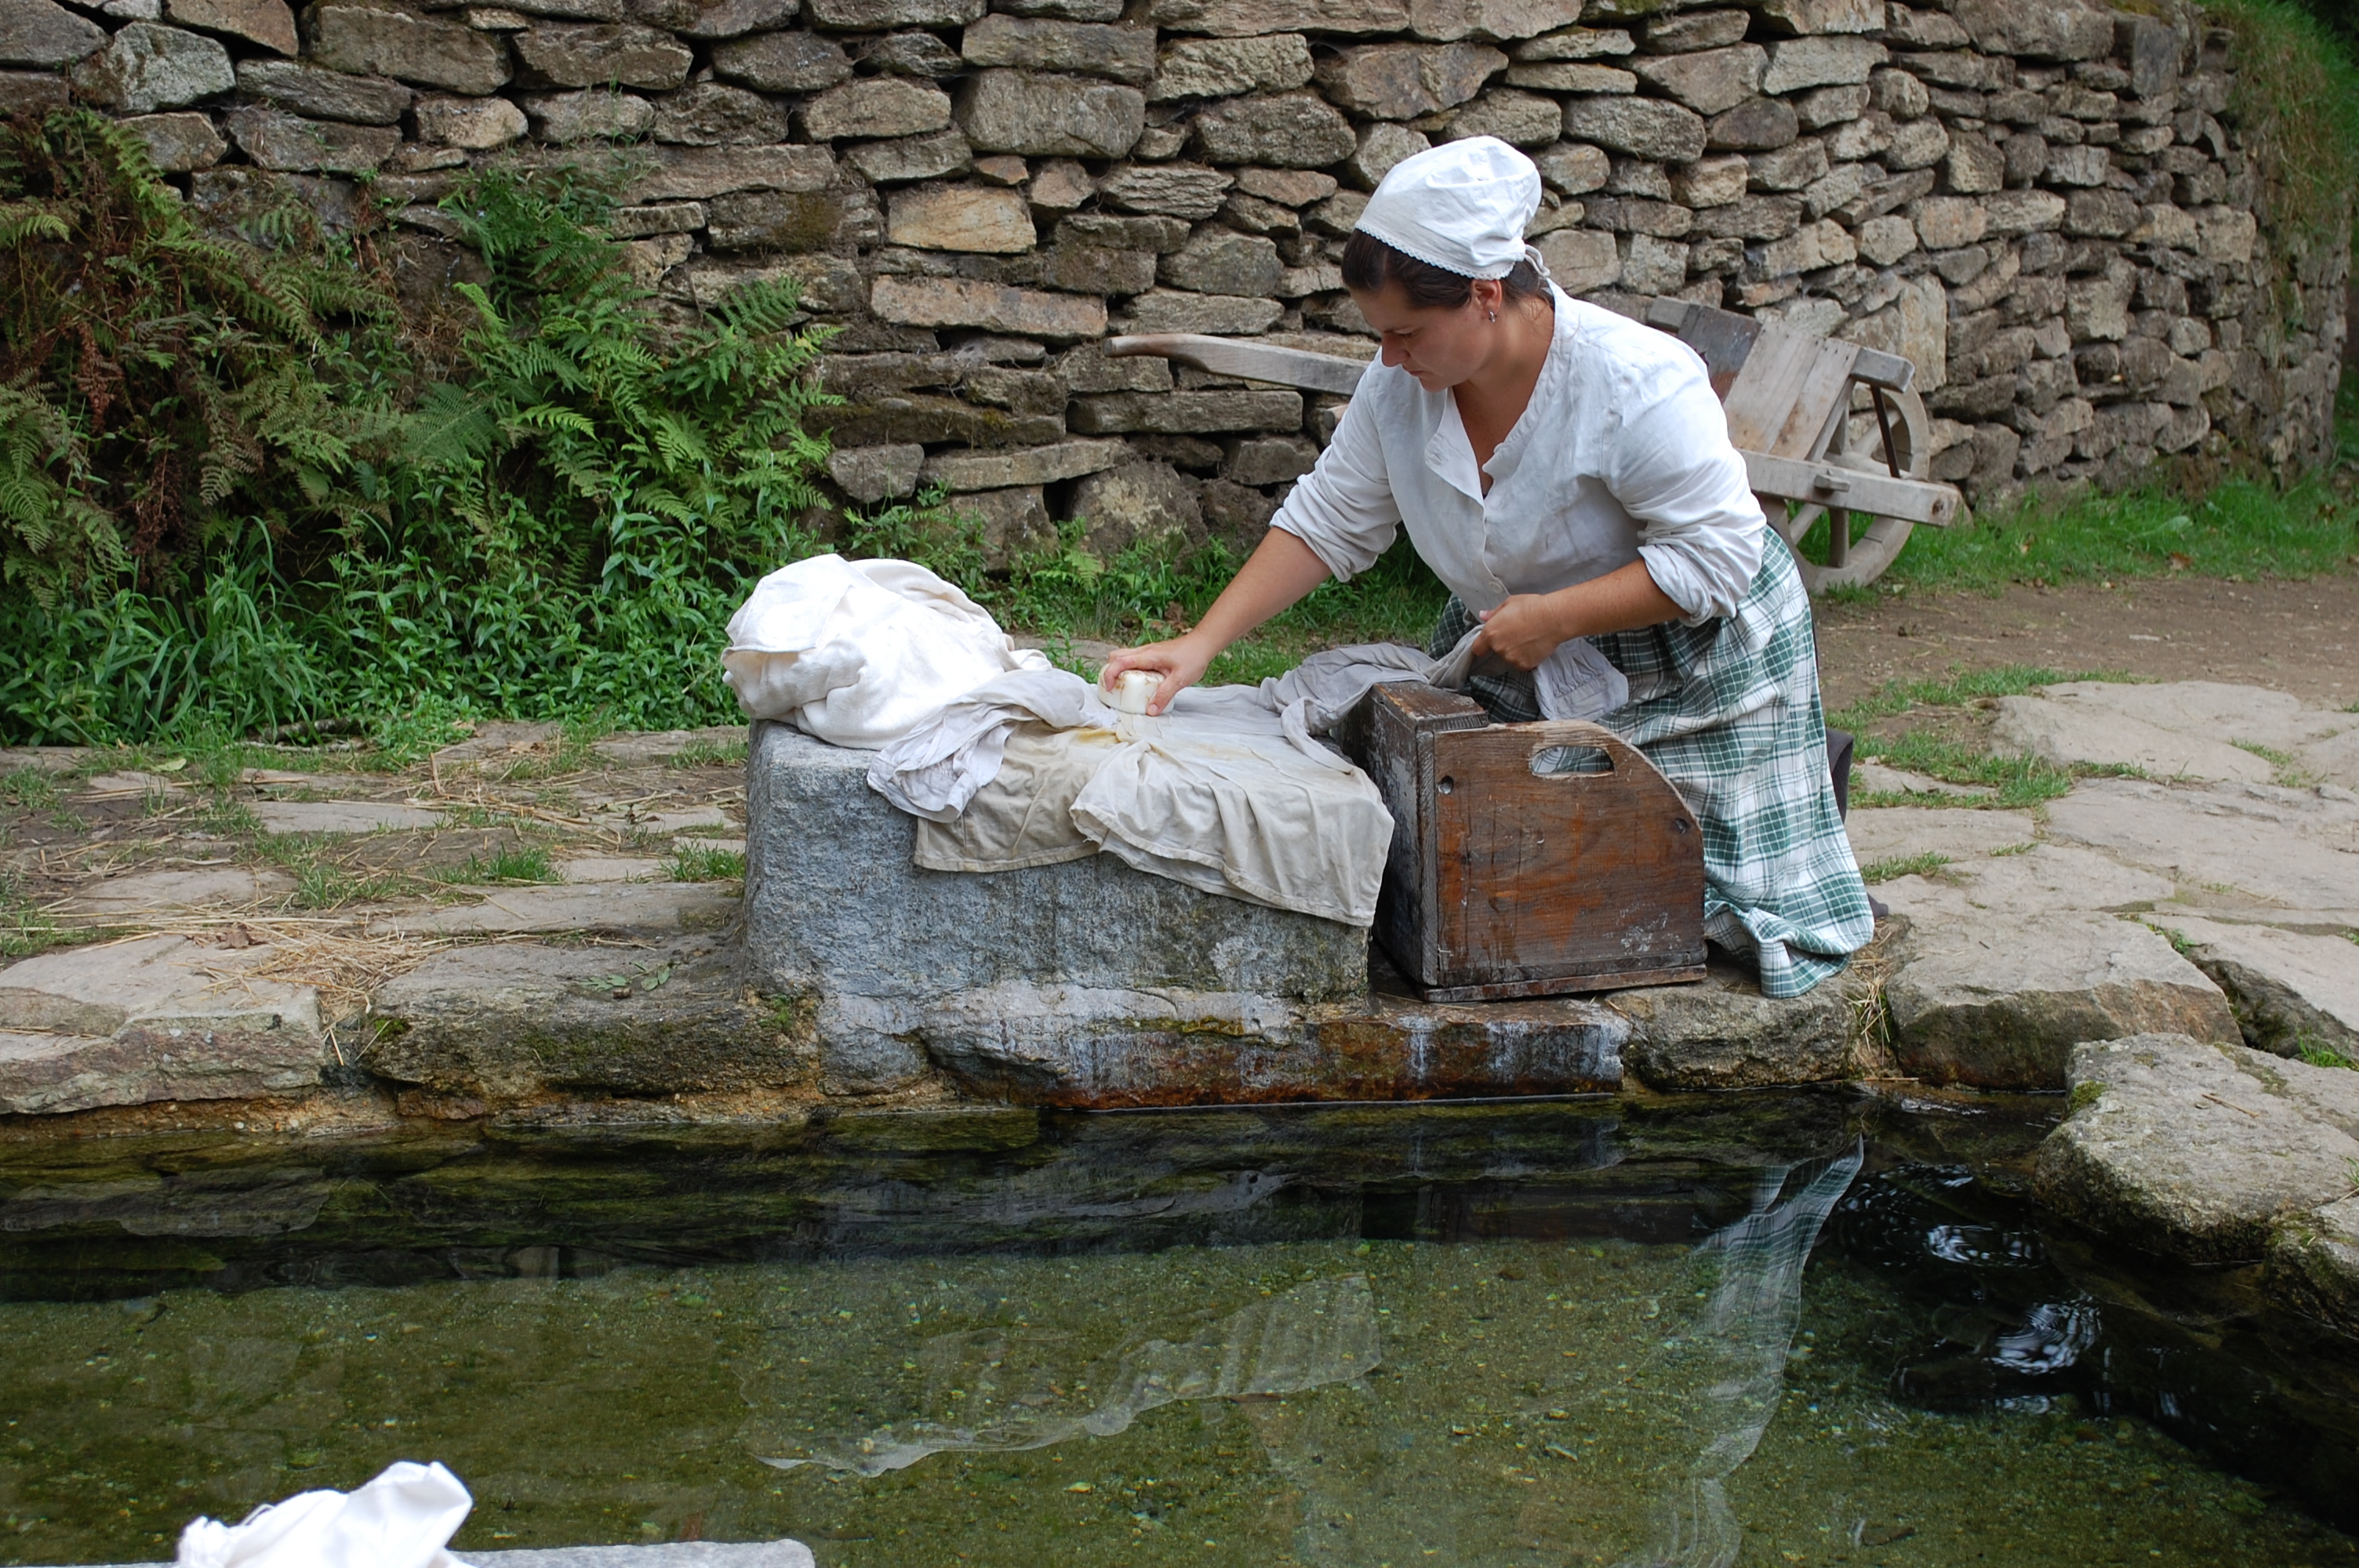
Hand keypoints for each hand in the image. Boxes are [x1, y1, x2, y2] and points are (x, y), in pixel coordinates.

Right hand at [1099, 632, 1215, 715]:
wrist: (1204, 643)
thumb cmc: (1193, 657)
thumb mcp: (1179, 680)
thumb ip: (1164, 695)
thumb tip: (1150, 711)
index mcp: (1147, 656)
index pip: (1119, 662)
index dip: (1109, 674)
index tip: (1109, 688)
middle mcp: (1144, 651)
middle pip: (1116, 656)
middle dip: (1110, 671)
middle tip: (1115, 687)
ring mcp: (1149, 652)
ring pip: (1125, 657)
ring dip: (1120, 670)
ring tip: (1126, 687)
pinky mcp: (1154, 654)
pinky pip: (1135, 660)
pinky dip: (1131, 670)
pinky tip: (1142, 682)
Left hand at [1472, 592, 1571, 671]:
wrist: (1553, 618)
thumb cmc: (1532, 607)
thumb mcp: (1509, 603)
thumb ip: (1494, 613)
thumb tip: (1483, 616)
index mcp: (1490, 632)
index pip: (1477, 648)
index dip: (1482, 646)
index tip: (1486, 646)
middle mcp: (1498, 648)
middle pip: (1496, 651)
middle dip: (1503, 644)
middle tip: (1517, 634)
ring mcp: (1511, 658)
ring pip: (1509, 658)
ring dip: (1515, 652)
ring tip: (1528, 639)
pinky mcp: (1524, 665)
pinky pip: (1522, 663)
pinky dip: (1526, 657)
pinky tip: (1534, 646)